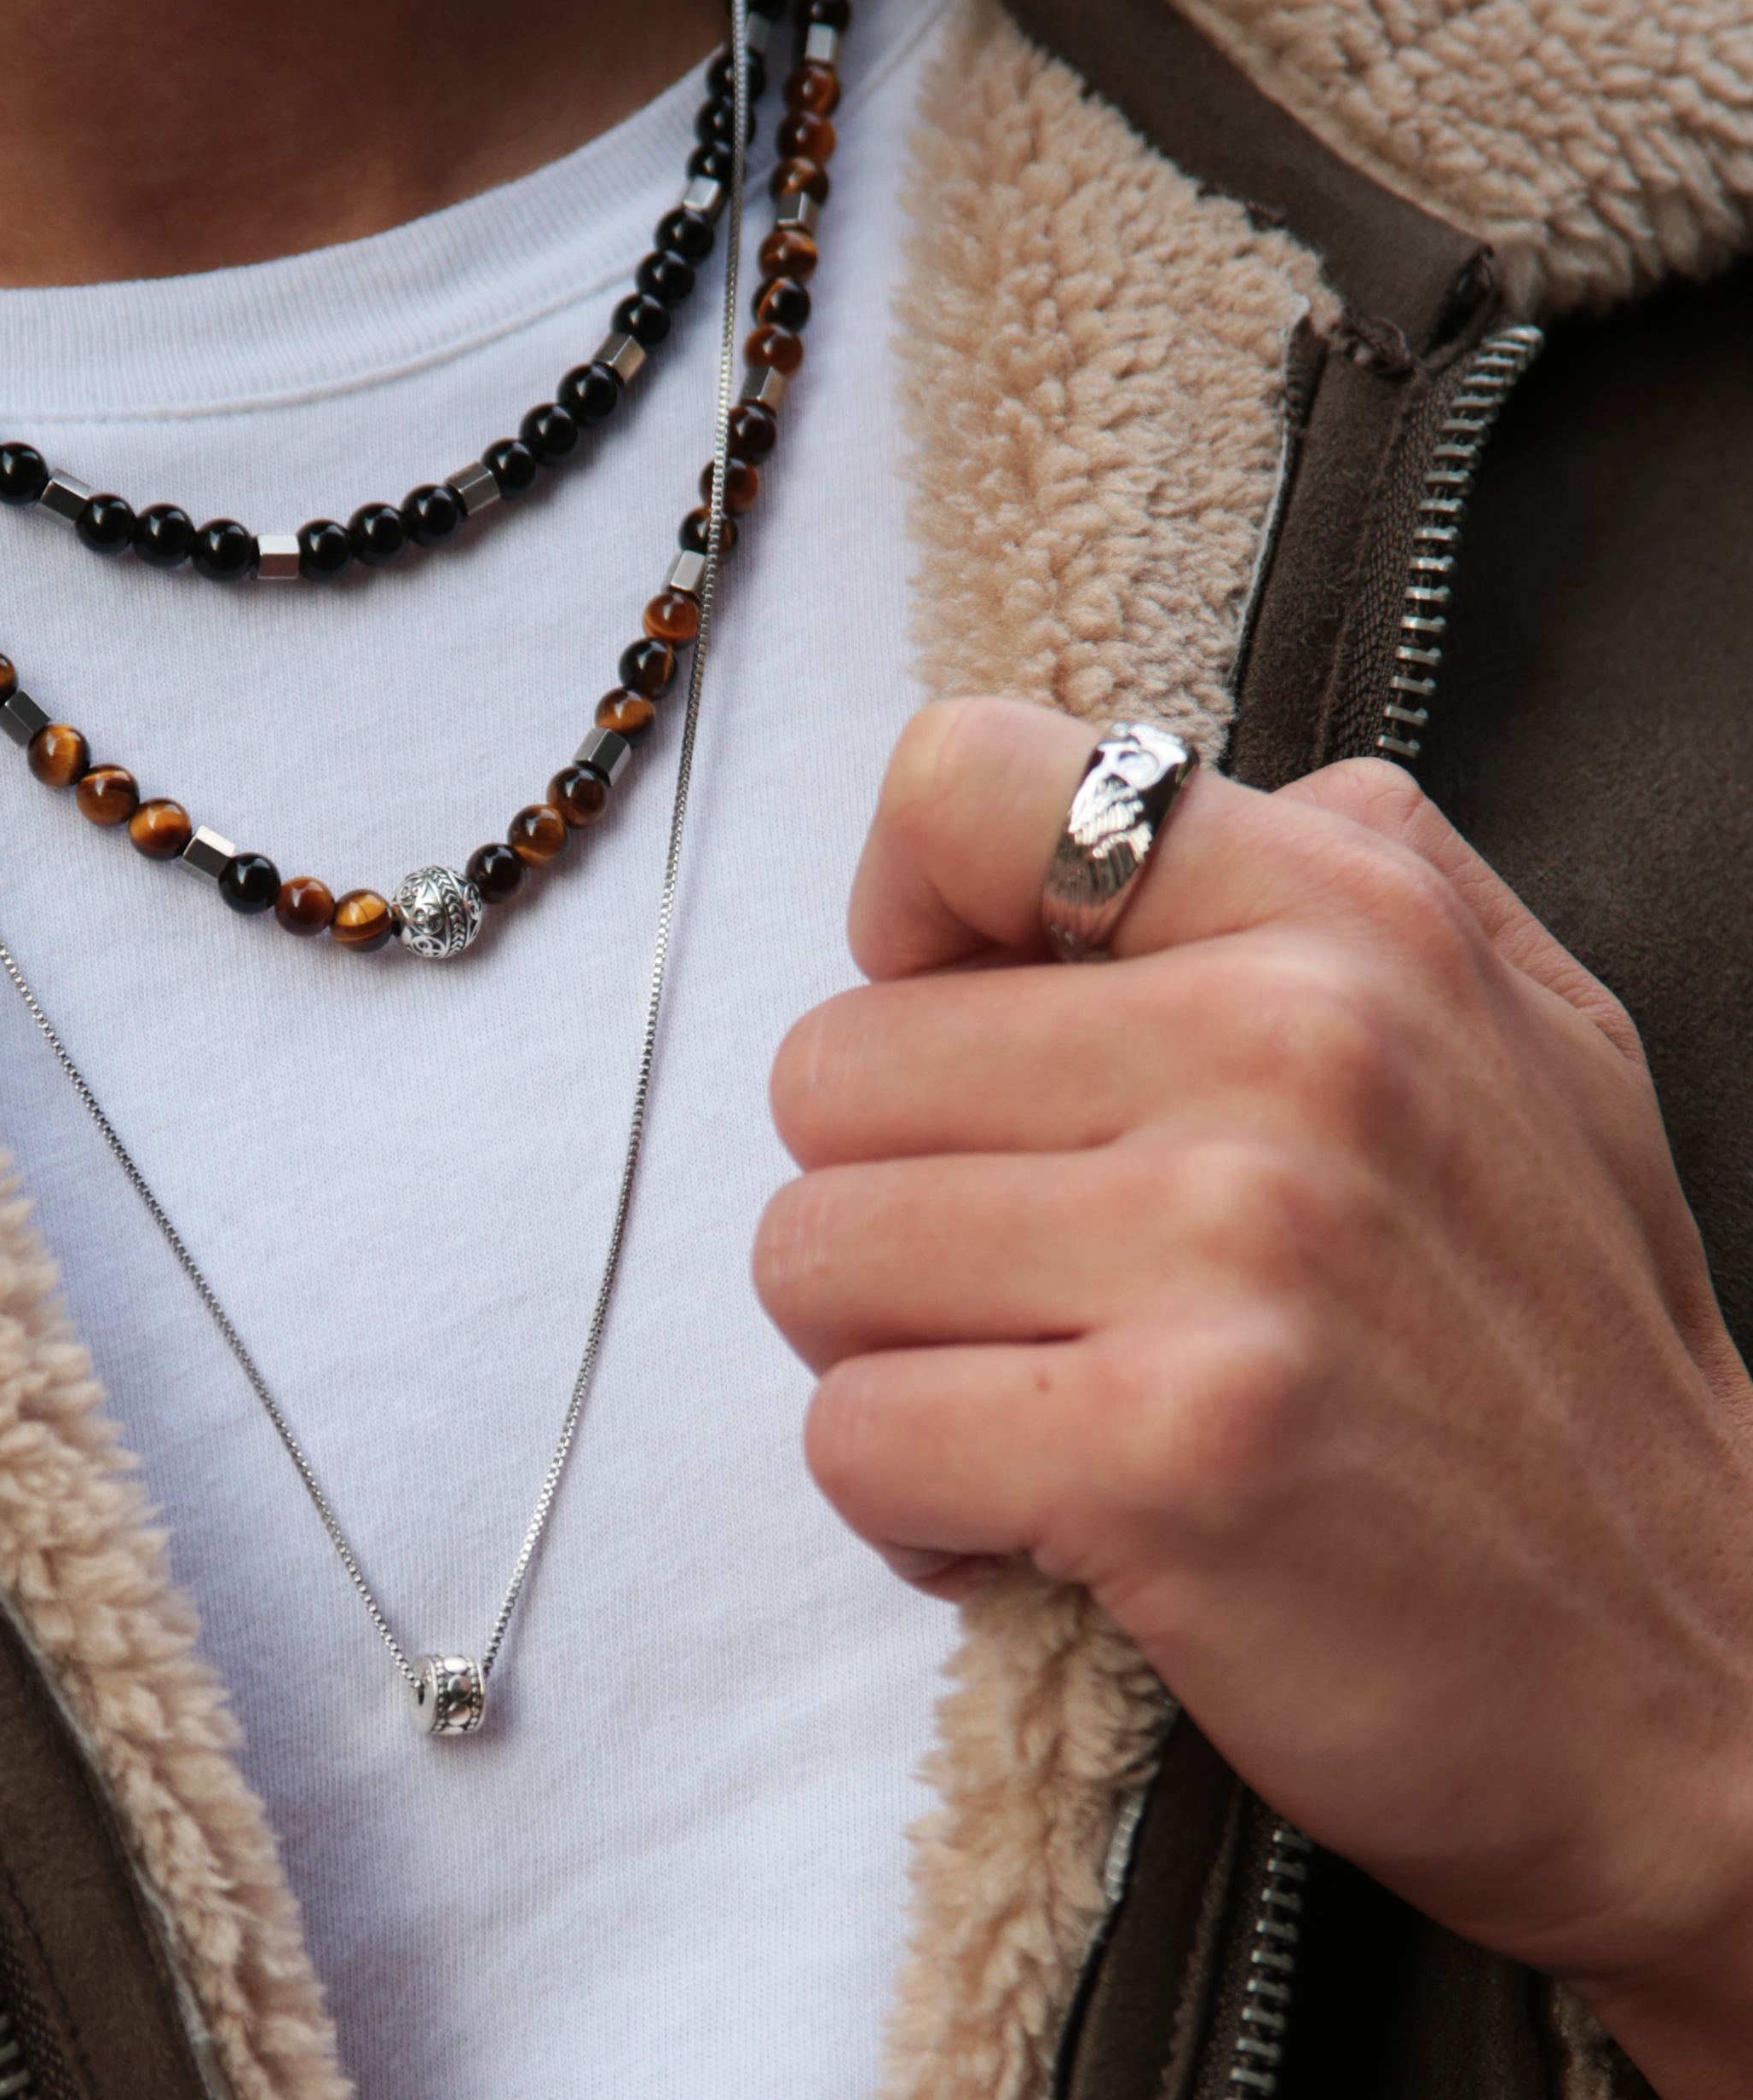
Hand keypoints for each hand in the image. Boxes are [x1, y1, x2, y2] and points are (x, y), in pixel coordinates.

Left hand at [757, 696, 1752, 2093]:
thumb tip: (1075, 817)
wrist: (1703, 1688)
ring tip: (1036, 1398)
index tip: (956, 1039)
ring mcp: (1230, 1248)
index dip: (900, 922)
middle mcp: (1290, 1048)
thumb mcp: (1513, 1033)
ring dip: (887, 1354)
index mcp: (1346, 911)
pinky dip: (907, 1501)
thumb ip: (1311, 878)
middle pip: (830, 1068)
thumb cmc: (1554, 1358)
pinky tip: (1036, 1518)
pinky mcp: (1166, 1451)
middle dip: (888, 1199)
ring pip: (810, 1254)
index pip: (960, 787)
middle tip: (1023, 1289)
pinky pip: (852, 1435)